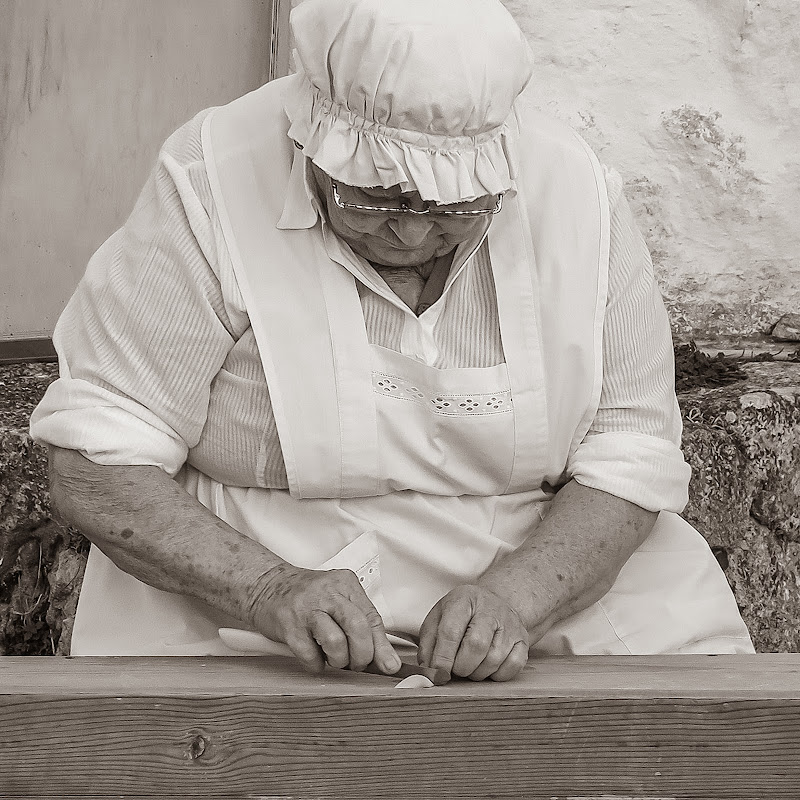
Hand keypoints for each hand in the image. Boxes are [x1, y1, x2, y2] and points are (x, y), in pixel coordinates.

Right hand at [246, 563, 401, 675]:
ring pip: (336, 642)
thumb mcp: (340, 604)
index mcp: (346, 584)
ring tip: (333, 659)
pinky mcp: (288, 625)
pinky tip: (314, 657)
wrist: (267, 586)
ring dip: (339, 661)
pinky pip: (310, 655)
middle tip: (356, 664)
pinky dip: (316, 664)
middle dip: (362, 655)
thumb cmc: (308, 598)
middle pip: (358, 627)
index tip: (388, 665)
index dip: (381, 647)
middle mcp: (328, 592)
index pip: (372, 618)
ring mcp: (307, 608)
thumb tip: (389, 664)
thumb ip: (365, 630)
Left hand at [417, 585, 529, 681]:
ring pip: (493, 660)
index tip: (438, 674)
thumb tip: (428, 672)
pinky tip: (487, 665)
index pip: (450, 631)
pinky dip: (496, 675)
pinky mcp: (523, 640)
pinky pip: (511, 667)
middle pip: (476, 646)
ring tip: (470, 664)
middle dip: (461, 666)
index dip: (442, 658)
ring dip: (477, 672)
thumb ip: (427, 644)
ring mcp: (510, 624)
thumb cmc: (461, 616)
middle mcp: (490, 609)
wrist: (494, 605)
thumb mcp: (438, 619)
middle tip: (456, 668)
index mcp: (463, 599)